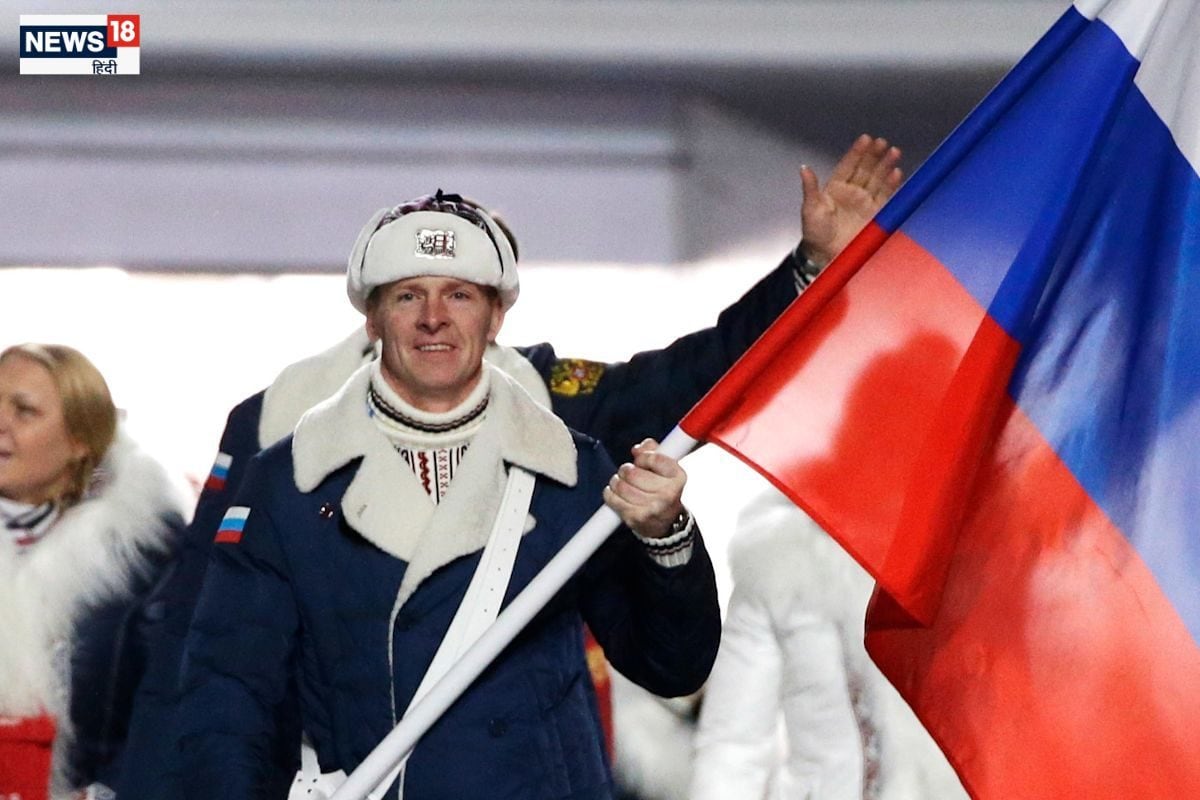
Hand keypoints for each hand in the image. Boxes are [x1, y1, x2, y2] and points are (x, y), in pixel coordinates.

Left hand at [602, 438, 685, 539]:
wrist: (666, 523)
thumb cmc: (664, 492)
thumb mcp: (665, 469)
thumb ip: (653, 451)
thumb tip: (638, 449)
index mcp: (677, 477)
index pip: (653, 458)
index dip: (642, 458)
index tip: (641, 461)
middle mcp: (667, 494)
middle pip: (632, 472)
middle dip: (626, 470)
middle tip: (629, 474)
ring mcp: (651, 508)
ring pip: (620, 485)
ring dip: (617, 482)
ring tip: (623, 484)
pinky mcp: (635, 518)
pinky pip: (612, 498)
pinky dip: (610, 494)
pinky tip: (617, 494)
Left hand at [799, 134, 902, 267]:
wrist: (826, 255)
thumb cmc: (815, 233)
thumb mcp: (810, 209)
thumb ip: (810, 188)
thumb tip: (804, 168)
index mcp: (835, 188)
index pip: (848, 165)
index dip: (857, 152)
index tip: (865, 139)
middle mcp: (852, 192)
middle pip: (866, 169)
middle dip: (874, 155)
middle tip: (882, 142)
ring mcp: (865, 202)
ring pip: (878, 179)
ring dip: (886, 166)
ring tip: (894, 152)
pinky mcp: (875, 214)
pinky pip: (886, 196)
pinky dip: (892, 185)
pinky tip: (897, 173)